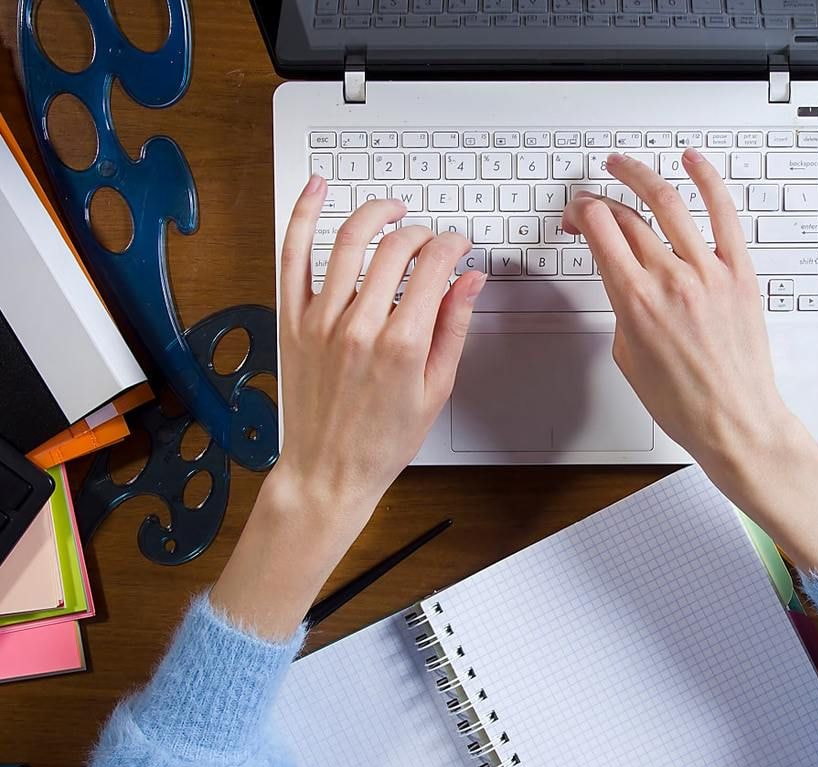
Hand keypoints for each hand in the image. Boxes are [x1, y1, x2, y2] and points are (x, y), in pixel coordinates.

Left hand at [274, 176, 484, 511]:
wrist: (329, 470)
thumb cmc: (382, 440)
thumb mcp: (436, 388)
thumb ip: (454, 327)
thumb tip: (470, 282)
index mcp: (402, 343)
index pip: (433, 266)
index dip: (452, 245)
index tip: (458, 246)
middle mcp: (359, 325)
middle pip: (395, 248)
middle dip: (421, 233)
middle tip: (430, 240)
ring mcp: (320, 320)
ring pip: (348, 241)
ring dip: (374, 214)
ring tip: (391, 211)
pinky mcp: (292, 320)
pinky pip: (292, 256)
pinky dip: (302, 216)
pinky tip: (316, 190)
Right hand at [564, 152, 817, 572]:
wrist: (734, 421)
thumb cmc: (683, 402)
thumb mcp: (627, 356)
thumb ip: (622, 308)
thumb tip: (622, 280)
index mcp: (634, 301)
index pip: (599, 230)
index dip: (581, 211)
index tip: (577, 212)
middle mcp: (670, 279)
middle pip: (626, 217)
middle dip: (600, 201)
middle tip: (593, 200)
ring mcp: (708, 272)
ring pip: (668, 203)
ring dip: (640, 176)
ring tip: (626, 166)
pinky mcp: (739, 274)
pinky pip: (724, 214)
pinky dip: (707, 181)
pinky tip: (693, 162)